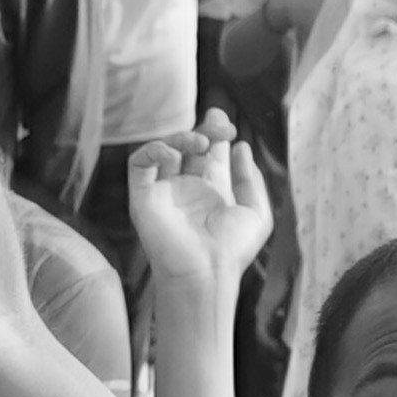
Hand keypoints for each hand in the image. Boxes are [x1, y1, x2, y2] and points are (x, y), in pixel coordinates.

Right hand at [131, 131, 275, 305]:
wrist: (205, 271)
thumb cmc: (232, 250)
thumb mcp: (256, 212)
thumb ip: (250, 179)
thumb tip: (242, 147)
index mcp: (211, 191)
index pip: (210, 154)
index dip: (216, 135)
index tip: (228, 124)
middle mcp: (186, 188)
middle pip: (189, 147)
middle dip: (203, 130)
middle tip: (220, 125)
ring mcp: (163, 191)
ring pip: (165, 150)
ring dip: (182, 138)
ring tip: (202, 143)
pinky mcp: (143, 196)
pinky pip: (140, 163)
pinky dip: (154, 150)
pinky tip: (174, 152)